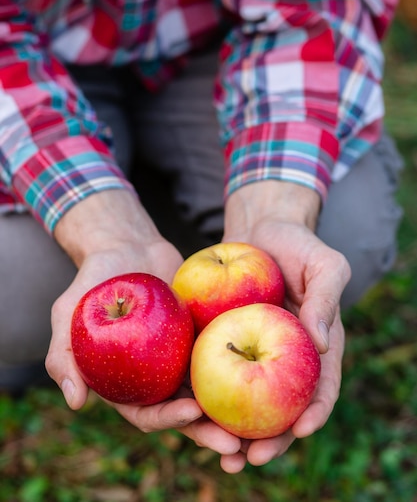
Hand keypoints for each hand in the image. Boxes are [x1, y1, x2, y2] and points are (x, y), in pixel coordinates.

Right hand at [45, 190, 241, 462]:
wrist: (126, 245)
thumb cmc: (93, 280)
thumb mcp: (69, 313)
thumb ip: (63, 355)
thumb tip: (75, 401)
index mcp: (129, 384)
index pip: (148, 413)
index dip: (168, 421)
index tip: (192, 414)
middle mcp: (160, 378)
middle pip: (187, 414)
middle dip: (210, 433)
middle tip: (238, 445)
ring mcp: (185, 358)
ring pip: (214, 391)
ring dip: (235, 412)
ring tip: (263, 425)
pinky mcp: (206, 335)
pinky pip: (228, 352)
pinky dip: (246, 366)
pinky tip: (270, 372)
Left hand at [218, 181, 350, 472]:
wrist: (259, 229)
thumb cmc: (297, 245)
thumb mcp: (325, 264)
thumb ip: (325, 299)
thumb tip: (320, 343)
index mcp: (316, 349)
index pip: (321, 389)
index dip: (314, 414)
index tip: (301, 431)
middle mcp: (285, 360)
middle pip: (281, 410)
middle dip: (270, 440)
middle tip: (251, 457)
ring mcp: (253, 355)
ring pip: (245, 403)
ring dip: (234, 432)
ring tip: (220, 454)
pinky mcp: (223, 344)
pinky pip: (215, 375)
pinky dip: (206, 398)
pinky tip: (190, 413)